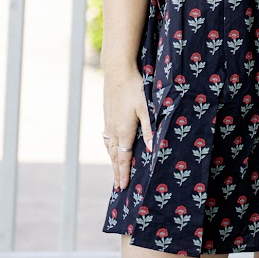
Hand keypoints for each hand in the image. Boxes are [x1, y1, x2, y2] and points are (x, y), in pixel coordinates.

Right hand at [102, 69, 152, 190]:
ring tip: (115, 171)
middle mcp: (113, 130)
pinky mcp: (107, 115)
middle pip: (115, 156)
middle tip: (117, 186)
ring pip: (110, 147)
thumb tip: (151, 149)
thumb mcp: (145, 108)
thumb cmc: (134, 87)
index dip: (123, 173)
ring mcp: (108, 122)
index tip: (122, 187)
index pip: (123, 158)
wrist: (117, 70)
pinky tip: (112, 147)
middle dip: (116, 172)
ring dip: (113, 160)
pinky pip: (107, 137)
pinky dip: (110, 148)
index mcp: (124, 131)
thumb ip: (148, 129)